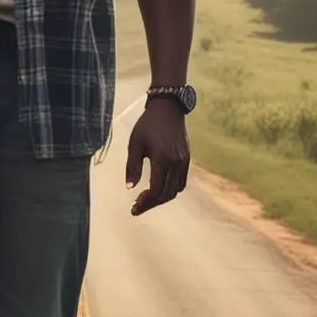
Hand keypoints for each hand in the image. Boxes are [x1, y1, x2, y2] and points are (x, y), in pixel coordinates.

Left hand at [125, 99, 189, 215]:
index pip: (155, 190)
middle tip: (137, 206)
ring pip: (175, 190)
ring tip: (146, 199)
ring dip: (161, 198)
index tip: (133, 208)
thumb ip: (132, 167)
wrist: (168, 108)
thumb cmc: (148, 125)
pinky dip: (171, 189)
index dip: (145, 202)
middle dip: (151, 203)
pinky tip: (158, 188)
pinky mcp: (187, 159)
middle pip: (166, 194)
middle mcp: (176, 163)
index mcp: (162, 160)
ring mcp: (184, 162)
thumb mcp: (135, 144)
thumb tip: (129, 188)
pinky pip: (181, 182)